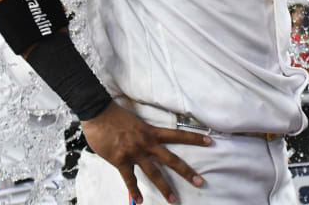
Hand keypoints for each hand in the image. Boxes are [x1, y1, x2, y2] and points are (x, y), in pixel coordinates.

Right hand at [80, 103, 210, 203]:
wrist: (98, 113)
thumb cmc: (115, 114)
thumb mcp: (136, 120)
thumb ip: (143, 132)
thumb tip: (147, 139)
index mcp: (152, 131)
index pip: (178, 135)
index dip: (195, 138)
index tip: (210, 141)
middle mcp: (147, 143)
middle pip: (171, 159)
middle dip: (186, 172)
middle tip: (200, 182)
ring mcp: (134, 153)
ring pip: (154, 173)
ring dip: (164, 187)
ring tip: (173, 199)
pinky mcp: (121, 160)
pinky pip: (130, 179)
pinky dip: (134, 191)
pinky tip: (139, 201)